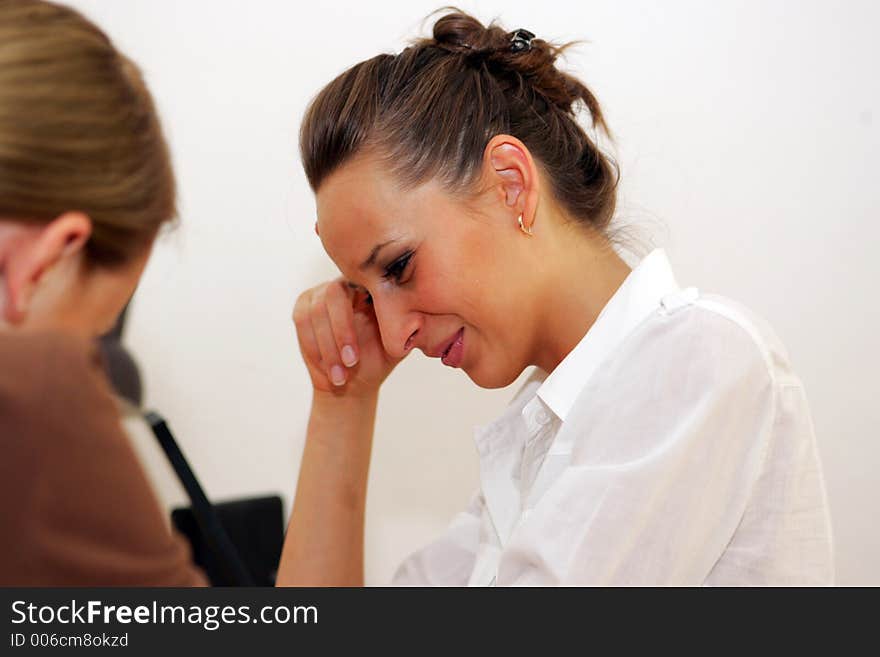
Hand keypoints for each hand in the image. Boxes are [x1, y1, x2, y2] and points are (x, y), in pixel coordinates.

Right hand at [292, 278, 401, 396]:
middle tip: (352, 362)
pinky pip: (303, 323)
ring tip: (341, 375)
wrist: (354, 381)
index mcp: (371, 286)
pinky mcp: (302, 308)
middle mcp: (345, 283)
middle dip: (342, 331)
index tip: (370, 337)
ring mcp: (320, 293)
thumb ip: (408, 326)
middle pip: (335, 294)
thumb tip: (418, 314)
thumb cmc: (380, 359)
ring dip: (328, 347)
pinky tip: (329, 370)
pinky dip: (315, 348)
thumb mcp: (399, 343)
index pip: (364, 281)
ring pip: (317, 312)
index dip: (369, 305)